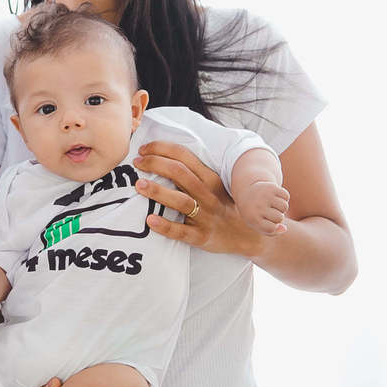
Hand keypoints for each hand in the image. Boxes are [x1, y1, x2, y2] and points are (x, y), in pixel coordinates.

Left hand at [133, 141, 265, 258]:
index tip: (143, 149)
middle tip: (136, 162)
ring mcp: (206, 217)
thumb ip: (192, 173)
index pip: (184, 157)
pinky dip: (165, 226)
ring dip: (158, 191)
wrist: (249, 236)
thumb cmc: (224, 206)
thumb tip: (160, 157)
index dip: (162, 149)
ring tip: (139, 185)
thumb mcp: (214, 186)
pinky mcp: (202, 237)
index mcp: (210, 179)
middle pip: (180, 174)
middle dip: (156, 164)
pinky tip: (150, 220)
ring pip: (181, 201)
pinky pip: (182, 232)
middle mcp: (209, 195)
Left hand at [236, 179, 289, 235]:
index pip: (271, 228)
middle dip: (278, 217)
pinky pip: (286, 195)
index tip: (267, 223)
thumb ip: (272, 232)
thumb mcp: (258, 225)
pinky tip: (275, 197)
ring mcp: (264, 195)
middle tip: (270, 212)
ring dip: (282, 207)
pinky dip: (284, 197)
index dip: (273, 227)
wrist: (247, 193)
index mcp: (252, 217)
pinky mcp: (270, 187)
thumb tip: (284, 228)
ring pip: (284, 206)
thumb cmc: (255, 214)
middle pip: (279, 218)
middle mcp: (258, 206)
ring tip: (273, 205)